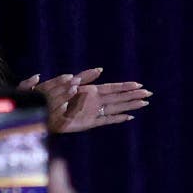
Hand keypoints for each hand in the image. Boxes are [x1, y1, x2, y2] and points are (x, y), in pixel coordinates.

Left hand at [34, 68, 152, 134]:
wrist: (42, 112)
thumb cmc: (53, 96)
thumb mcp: (69, 82)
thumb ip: (85, 77)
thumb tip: (101, 70)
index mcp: (91, 91)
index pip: (113, 88)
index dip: (126, 86)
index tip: (139, 84)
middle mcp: (95, 101)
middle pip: (119, 98)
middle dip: (133, 95)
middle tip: (149, 93)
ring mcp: (94, 112)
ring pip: (116, 108)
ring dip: (130, 106)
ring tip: (144, 103)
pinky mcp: (89, 123)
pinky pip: (107, 120)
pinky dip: (118, 119)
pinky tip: (129, 117)